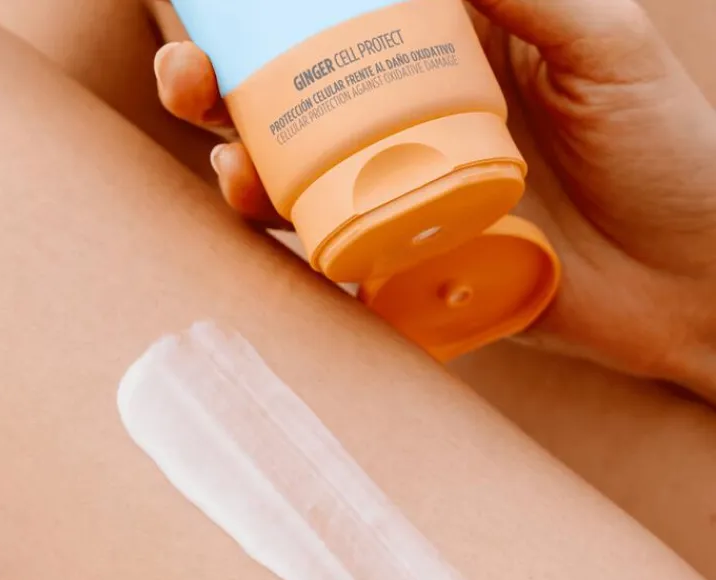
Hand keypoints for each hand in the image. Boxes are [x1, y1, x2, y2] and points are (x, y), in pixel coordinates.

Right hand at [153, 0, 715, 401]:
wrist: (689, 278)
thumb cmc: (667, 152)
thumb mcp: (603, 47)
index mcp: (447, 64)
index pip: (341, 30)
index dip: (274, 18)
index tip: (220, 5)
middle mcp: (411, 131)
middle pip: (294, 109)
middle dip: (222, 91)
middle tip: (189, 79)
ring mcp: (404, 203)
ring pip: (298, 185)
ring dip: (241, 170)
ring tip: (227, 162)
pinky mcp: (411, 269)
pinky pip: (334, 255)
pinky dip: (292, 241)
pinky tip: (270, 221)